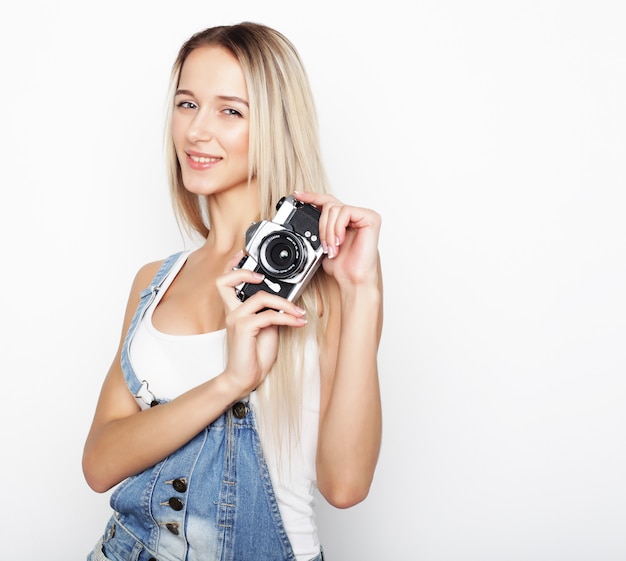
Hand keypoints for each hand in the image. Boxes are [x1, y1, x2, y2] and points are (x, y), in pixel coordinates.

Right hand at [215, 252, 307, 396]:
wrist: (244, 379)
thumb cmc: (253, 356)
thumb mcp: (267, 329)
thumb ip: (270, 312)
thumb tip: (285, 302)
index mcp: (235, 310)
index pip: (225, 282)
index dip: (233, 266)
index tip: (243, 255)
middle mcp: (232, 312)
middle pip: (226, 281)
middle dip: (246, 272)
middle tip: (264, 276)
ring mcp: (235, 319)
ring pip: (260, 297)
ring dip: (285, 303)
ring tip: (298, 312)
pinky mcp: (243, 328)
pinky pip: (269, 315)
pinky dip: (287, 317)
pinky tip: (297, 322)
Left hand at [294, 191, 381, 286]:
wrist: (352, 279)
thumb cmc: (342, 265)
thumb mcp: (323, 242)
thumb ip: (319, 227)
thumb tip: (307, 213)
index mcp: (346, 219)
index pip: (328, 201)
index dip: (312, 196)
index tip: (298, 195)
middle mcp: (356, 215)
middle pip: (329, 204)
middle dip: (321, 226)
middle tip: (323, 245)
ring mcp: (364, 215)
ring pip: (334, 208)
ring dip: (328, 231)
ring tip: (332, 248)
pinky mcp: (371, 218)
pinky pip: (345, 212)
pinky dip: (337, 228)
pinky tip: (340, 241)